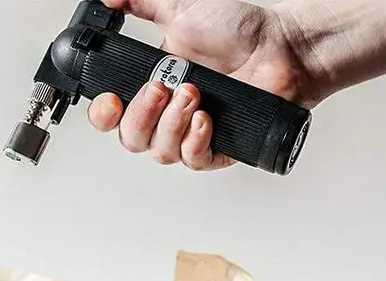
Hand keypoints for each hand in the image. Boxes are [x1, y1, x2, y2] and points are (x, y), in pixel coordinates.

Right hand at [88, 0, 315, 170]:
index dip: (105, 114)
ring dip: (172, 123)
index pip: (113, 116)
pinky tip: (205, 119)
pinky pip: (194, 160)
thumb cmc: (239, 32)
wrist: (281, 46)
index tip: (111, 100)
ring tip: (193, 92)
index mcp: (151, 89)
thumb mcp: (180, 8)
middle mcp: (167, 117)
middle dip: (142, 115)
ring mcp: (191, 136)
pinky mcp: (217, 150)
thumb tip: (105, 0)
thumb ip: (140, 2)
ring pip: (162, 151)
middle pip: (132, 139)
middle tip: (161, 87)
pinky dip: (195, 141)